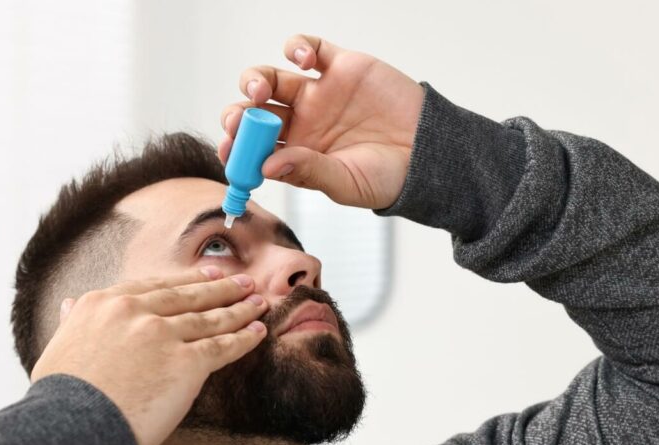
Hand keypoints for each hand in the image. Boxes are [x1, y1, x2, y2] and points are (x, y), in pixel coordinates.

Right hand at [30, 267, 267, 444]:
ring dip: (239, 309)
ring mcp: (161, 334)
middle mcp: (133, 311)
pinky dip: (244, 338)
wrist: (68, 428)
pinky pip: (222, 346)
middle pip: (187, 295)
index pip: (153, 287)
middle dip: (219, 287)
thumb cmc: (58, 401)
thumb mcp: (57, 348)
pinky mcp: (186, 362)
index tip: (203, 277)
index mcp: (101, 303)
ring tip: (258, 303)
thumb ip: (71, 323)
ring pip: (210, 317)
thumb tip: (68, 305)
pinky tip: (258, 332)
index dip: (184, 282)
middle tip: (241, 282)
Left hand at [219, 34, 424, 209]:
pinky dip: (296, 46)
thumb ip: (308, 172)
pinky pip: (309, 49)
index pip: (253, 149)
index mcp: (296, 155)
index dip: (236, 146)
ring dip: (255, 80)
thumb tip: (268, 167)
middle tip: (240, 119)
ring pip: (271, 80)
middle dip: (239, 113)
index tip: (228, 147)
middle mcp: (300, 124)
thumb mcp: (347, 183)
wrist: (430, 152)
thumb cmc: (388, 177)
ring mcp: (318, 94)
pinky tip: (299, 57)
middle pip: (254, 112)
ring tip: (260, 89)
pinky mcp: (339, 67)